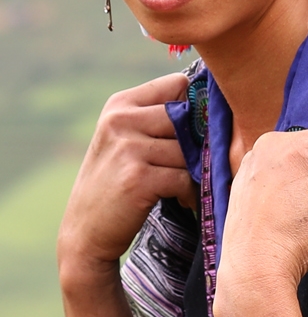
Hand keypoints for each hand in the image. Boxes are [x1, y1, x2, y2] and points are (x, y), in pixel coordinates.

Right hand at [58, 73, 194, 286]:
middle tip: (191, 165)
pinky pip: (185, 177)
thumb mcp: (124, 139)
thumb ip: (158, 118)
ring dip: (194, 172)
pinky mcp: (138, 178)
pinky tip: (182, 200)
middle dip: (196, 143)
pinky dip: (190, 193)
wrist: (85, 232)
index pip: (178, 84)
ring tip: (182, 185)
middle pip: (188, 117)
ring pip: (190, 150)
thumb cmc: (114, 183)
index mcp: (119, 104)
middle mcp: (120, 121)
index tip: (192, 131)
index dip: (193, 107)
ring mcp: (128, 148)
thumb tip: (214, 103)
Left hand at [214, 127, 307, 310]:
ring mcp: (255, 157)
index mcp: (297, 146)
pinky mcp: (246, 173)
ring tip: (300, 210)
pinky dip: (290, 183)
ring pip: (304, 156)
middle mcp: (272, 142)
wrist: (253, 270)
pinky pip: (282, 166)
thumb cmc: (294, 241)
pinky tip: (284, 209)